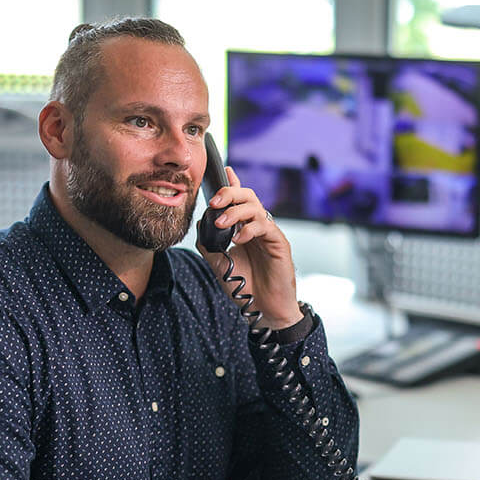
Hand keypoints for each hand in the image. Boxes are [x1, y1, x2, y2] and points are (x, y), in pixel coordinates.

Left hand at [196, 167, 300, 328]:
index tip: (223, 170)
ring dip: (235, 211)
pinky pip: (265, 225)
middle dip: (229, 193)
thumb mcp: (218, 264)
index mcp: (243, 228)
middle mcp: (257, 227)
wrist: (263, 309)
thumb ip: (208, 243)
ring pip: (255, 207)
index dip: (232, 183)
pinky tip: (238, 239)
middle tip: (214, 202)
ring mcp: (268, 233)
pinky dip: (249, 229)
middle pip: (247, 196)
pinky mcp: (279, 242)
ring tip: (221, 223)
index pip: (238, 200)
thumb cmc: (245, 286)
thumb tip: (201, 223)